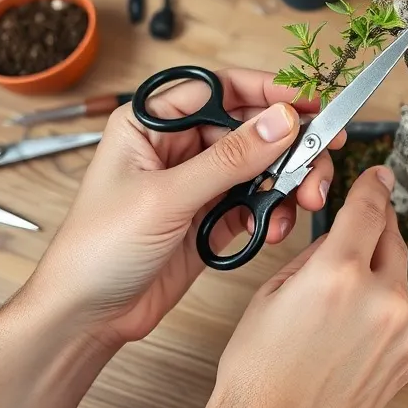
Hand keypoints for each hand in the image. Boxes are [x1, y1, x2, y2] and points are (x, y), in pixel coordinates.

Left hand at [29, 68, 342, 346]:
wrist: (85, 318)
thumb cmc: (96, 251)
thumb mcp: (166, 198)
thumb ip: (230, 159)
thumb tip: (280, 120)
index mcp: (151, 123)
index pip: (222, 89)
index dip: (269, 91)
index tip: (311, 103)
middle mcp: (177, 146)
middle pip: (251, 126)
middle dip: (290, 144)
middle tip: (322, 156)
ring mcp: (198, 181)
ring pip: (261, 164)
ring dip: (288, 180)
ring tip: (304, 199)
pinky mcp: (212, 215)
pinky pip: (257, 200)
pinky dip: (274, 210)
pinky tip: (273, 227)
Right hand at [193, 166, 407, 407]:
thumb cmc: (259, 374)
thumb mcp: (271, 295)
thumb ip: (316, 255)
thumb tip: (342, 234)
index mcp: (337, 275)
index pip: (368, 209)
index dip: (374, 186)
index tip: (380, 176)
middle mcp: (379, 299)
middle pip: (392, 237)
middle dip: (377, 225)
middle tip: (365, 220)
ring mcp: (402, 329)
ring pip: (398, 276)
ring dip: (378, 272)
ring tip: (341, 299)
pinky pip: (404, 311)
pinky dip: (385, 306)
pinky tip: (353, 326)